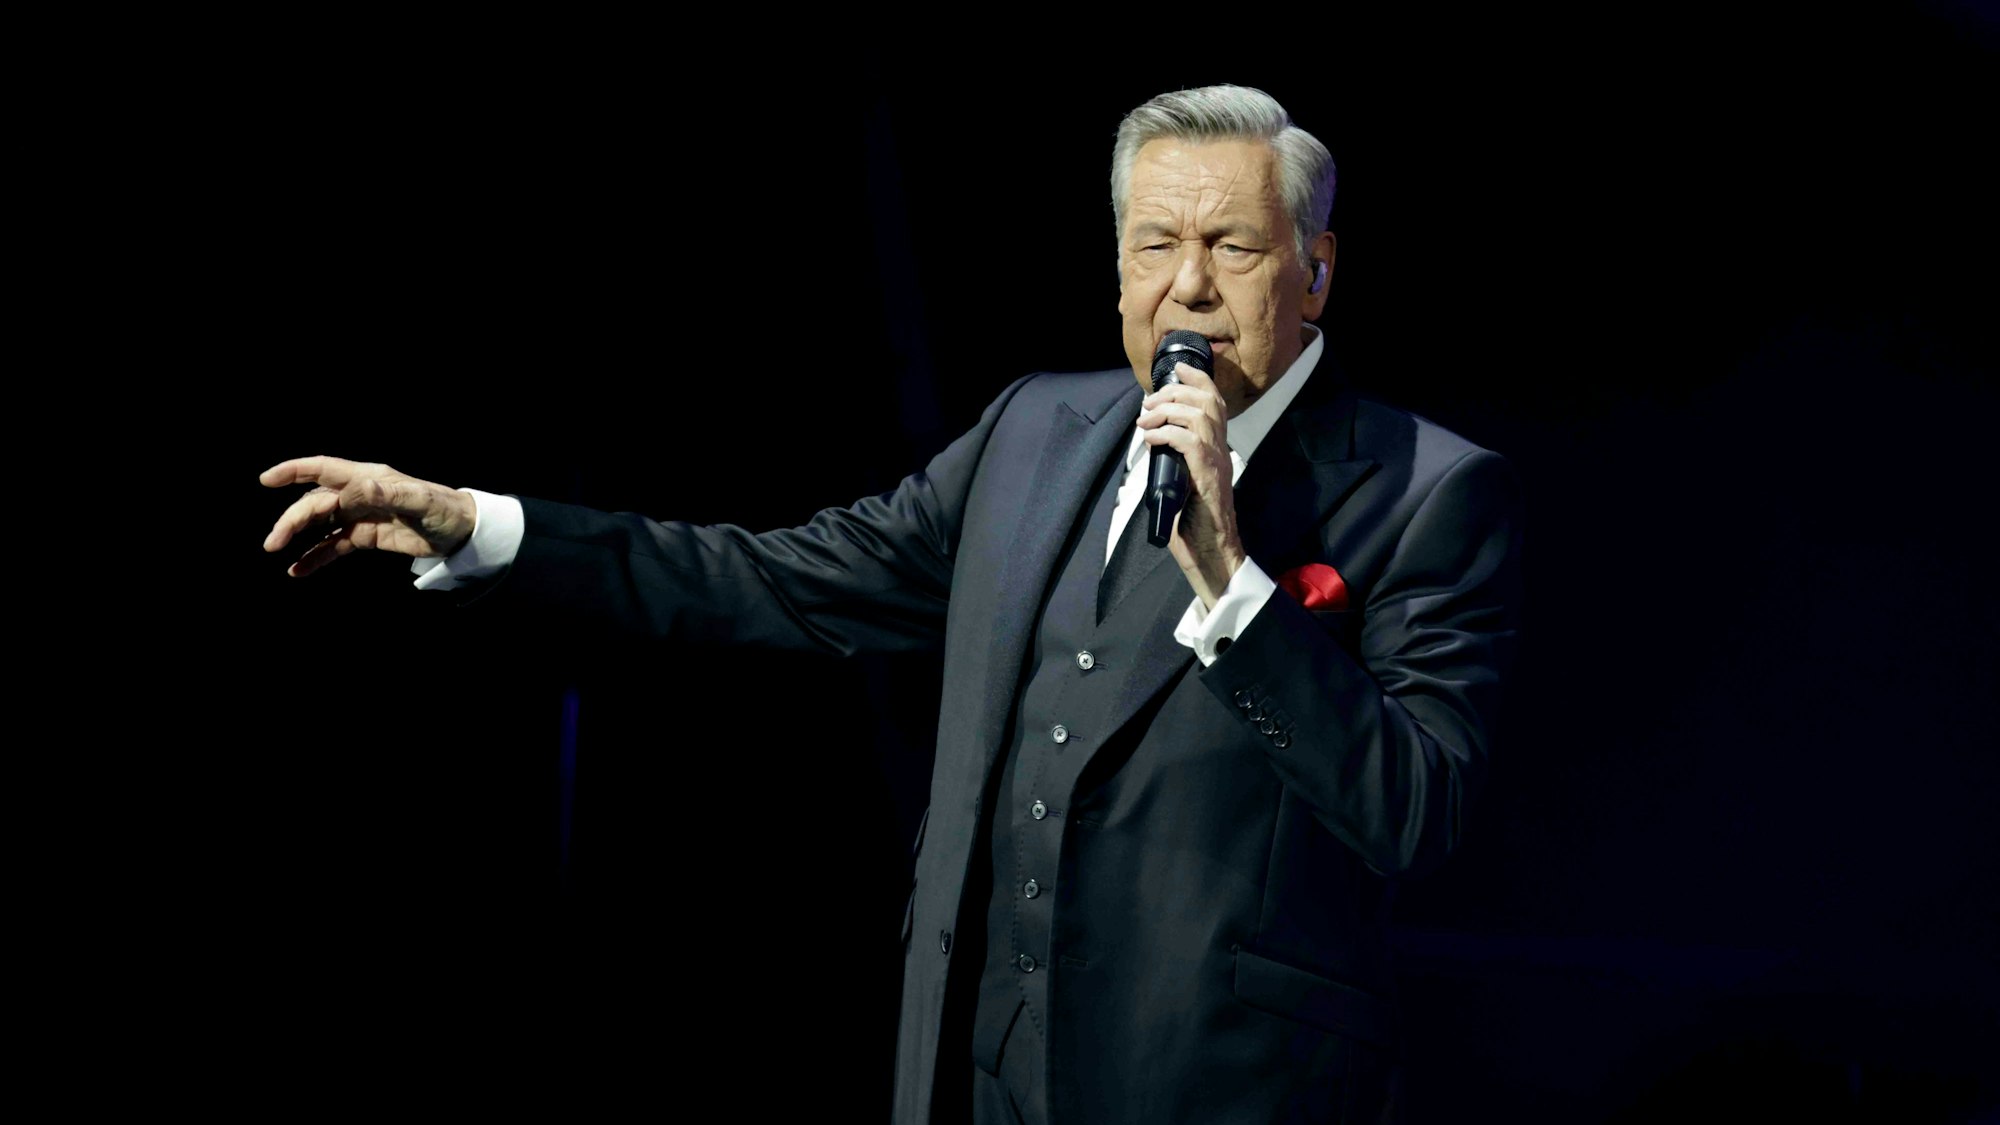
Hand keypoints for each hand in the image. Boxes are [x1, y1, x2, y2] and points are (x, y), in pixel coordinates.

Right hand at [260, 456, 476, 576]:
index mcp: (369, 478)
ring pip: (320, 523)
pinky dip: (316, 556)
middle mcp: (359, 493)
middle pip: (315, 502)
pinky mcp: (365, 536)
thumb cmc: (444, 509)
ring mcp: (360, 515)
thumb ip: (388, 495)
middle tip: (273, 542)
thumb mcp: (419, 501)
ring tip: (279, 553)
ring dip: (298, 536)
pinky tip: (298, 569)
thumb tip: (355, 490)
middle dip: (292, 519)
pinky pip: (333, 545)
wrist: (463, 532)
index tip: (266, 479)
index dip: (294, 471)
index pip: (324, 469)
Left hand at [1137, 363, 1245, 608]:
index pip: (1215, 402)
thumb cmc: (1192, 522)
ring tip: (1145, 420)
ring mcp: (1216, 464)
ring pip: (1199, 416)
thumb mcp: (1178, 480)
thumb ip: (1170, 458)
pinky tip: (1150, 437)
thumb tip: (1150, 438)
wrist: (1209, 553)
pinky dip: (1166, 433)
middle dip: (1174, 392)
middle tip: (1148, 403)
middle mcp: (1221, 451)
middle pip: (1208, 401)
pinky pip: (1189, 442)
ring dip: (1167, 410)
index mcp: (1215, 449)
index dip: (1198, 379)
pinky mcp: (1207, 478)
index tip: (1177, 368)